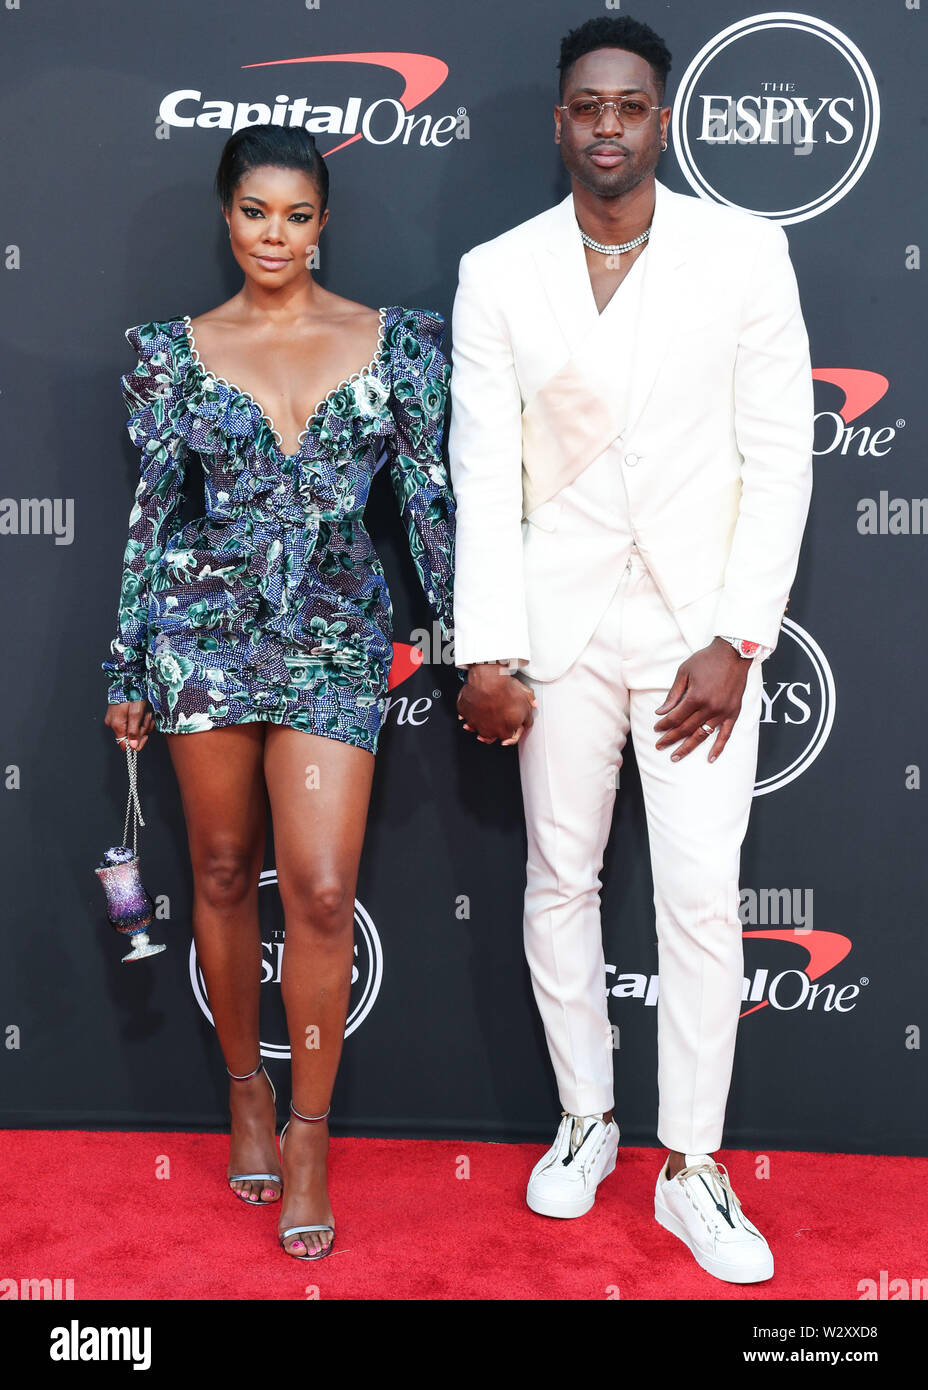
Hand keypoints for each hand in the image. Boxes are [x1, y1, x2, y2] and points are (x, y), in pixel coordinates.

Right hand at [104, 699, 154, 752]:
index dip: (136, 743)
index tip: (146, 737)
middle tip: (147, 719)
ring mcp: (114, 719)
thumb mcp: (136, 713)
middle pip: (130, 737)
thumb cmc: (132, 694)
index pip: (124, 745)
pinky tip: (142, 713)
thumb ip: (134, 731)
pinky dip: (138, 720)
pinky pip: (129, 723)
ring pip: (132, 730)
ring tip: (146, 714)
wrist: (128, 680)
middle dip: (142, 730)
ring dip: (142, 724)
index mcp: (117, 725)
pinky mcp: (117, 716)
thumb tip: (132, 747)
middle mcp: (113, 724)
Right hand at [457, 664, 536, 745]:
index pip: (509, 738)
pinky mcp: (463, 712)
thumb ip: (529, 711)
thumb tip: (531, 710)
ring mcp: (473, 722)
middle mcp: (488, 731)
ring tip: (484, 713)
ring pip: (476, 725)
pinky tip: (473, 706)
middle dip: (494, 727)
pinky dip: (468, 710)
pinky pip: (465, 714)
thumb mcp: (526, 702)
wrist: (489, 679)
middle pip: (491, 735)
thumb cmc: (506, 691)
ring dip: (479, 721)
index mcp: (504, 731)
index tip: (510, 729)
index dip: (512, 732)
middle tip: (496, 718)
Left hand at [653, 638, 750, 762]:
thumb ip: (673, 694)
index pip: (675, 718)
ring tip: (676, 757)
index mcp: (696, 697)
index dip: (663, 725)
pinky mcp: (733, 713)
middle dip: (670, 739)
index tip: (656, 729)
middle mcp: (709, 707)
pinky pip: (726, 735)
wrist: (733, 653)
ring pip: (702, 735)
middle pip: (686, 729)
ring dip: (688, 747)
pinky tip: (710, 758)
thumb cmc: (706, 660)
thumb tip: (661, 712)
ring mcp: (723, 712)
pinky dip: (718, 748)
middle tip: (659, 746)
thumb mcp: (684, 672)